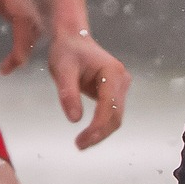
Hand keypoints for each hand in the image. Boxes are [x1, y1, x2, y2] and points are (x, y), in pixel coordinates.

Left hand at [0, 0, 40, 75]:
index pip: (24, 21)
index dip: (22, 44)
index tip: (13, 62)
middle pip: (35, 28)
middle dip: (24, 52)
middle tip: (5, 69)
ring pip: (35, 27)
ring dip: (26, 46)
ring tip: (8, 63)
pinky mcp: (22, 0)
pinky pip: (29, 22)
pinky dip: (25, 38)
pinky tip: (13, 48)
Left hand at [47, 29, 129, 149]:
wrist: (73, 39)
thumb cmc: (67, 50)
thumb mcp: (62, 69)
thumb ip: (68, 93)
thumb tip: (74, 119)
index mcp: (112, 73)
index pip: (109, 106)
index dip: (97, 125)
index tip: (83, 139)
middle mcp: (122, 80)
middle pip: (116, 115)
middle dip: (100, 133)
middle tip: (80, 145)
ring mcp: (120, 87)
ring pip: (116, 117)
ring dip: (101, 132)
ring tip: (82, 143)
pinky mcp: (115, 93)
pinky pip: (111, 114)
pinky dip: (100, 126)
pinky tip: (88, 134)